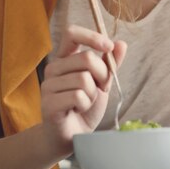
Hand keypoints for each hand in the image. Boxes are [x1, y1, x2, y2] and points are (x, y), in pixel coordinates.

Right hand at [40, 24, 126, 154]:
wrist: (73, 135)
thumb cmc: (86, 106)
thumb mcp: (103, 82)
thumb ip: (110, 64)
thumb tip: (121, 44)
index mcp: (65, 58)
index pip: (72, 33)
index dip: (92, 36)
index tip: (108, 47)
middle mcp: (54, 68)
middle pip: (86, 58)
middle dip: (103, 75)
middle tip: (99, 89)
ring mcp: (48, 85)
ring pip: (84, 79)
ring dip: (93, 94)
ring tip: (85, 102)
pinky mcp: (48, 102)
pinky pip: (78, 96)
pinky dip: (86, 104)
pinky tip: (78, 110)